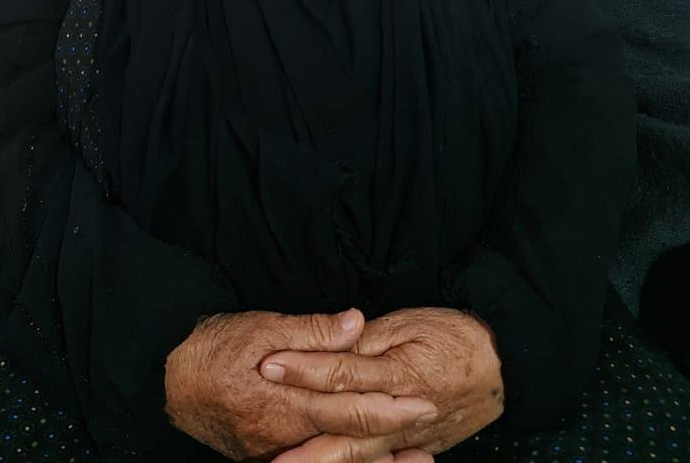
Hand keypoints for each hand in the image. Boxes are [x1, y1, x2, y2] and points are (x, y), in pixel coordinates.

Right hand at [165, 307, 440, 460]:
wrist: (168, 380)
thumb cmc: (214, 347)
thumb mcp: (260, 326)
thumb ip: (309, 330)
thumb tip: (354, 324)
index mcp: (287, 402)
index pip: (349, 408)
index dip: (389, 408)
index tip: (423, 402)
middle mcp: (285, 436)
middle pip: (349, 442)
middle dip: (393, 440)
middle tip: (431, 433)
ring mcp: (276, 452)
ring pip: (335, 460)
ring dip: (377, 462)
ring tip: (416, 460)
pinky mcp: (267, 456)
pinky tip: (368, 462)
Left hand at [259, 307, 503, 460]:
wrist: (503, 363)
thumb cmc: (453, 335)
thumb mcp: (410, 323)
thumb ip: (369, 338)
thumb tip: (336, 338)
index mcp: (398, 374)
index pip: (342, 372)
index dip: (304, 369)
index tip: (269, 364)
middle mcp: (401, 413)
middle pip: (345, 430)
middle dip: (304, 440)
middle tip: (269, 448)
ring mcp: (408, 439)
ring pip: (360, 458)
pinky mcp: (414, 450)